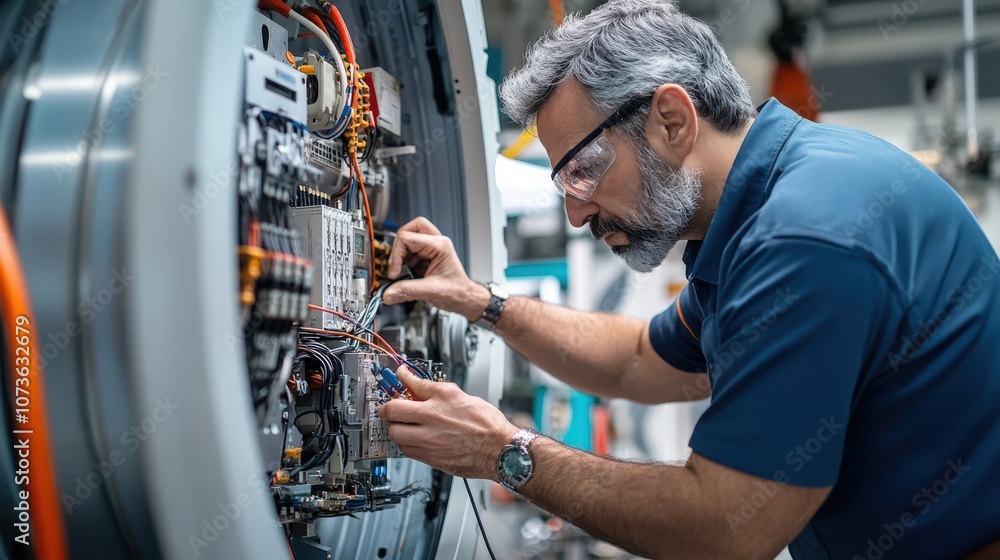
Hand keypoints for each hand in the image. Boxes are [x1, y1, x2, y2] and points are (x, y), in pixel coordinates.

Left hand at [379, 366, 517, 479]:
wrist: (500, 450)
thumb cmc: (488, 425)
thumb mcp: (465, 397)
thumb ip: (438, 392)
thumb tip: (422, 386)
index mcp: (443, 397)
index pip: (412, 382)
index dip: (401, 378)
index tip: (398, 376)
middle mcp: (433, 416)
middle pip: (393, 410)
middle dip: (389, 409)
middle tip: (393, 408)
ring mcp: (429, 438)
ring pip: (395, 433)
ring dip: (397, 428)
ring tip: (406, 426)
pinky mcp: (430, 457)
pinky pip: (406, 450)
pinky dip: (407, 444)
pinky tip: (416, 440)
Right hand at [382, 217, 488, 321]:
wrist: (464, 299)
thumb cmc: (457, 292)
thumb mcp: (432, 291)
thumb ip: (408, 291)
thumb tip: (388, 293)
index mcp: (440, 246)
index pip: (407, 238)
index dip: (396, 255)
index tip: (394, 273)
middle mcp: (435, 243)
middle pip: (409, 230)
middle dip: (398, 248)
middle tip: (395, 264)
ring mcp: (430, 249)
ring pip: (407, 240)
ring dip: (400, 257)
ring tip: (401, 272)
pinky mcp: (425, 257)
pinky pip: (408, 253)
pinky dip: (402, 263)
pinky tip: (406, 275)